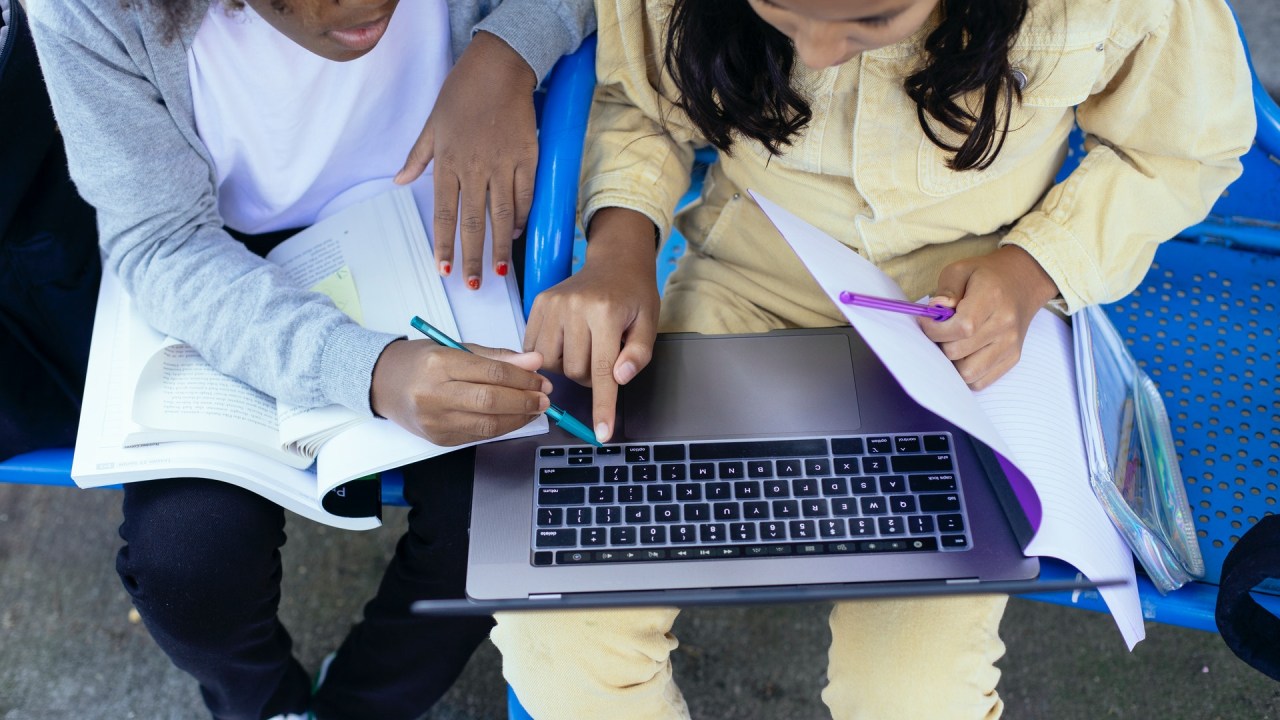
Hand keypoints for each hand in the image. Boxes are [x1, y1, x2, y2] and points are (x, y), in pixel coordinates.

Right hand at [369, 338, 550, 445]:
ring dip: (519, 418)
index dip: (523, 377)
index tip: (541, 377)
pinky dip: (502, 428)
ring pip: (488, 425)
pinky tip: (514, 418)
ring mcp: (435, 421)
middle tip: (544, 397)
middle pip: (491, 402)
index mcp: (439, 363)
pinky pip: (479, 436)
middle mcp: (434, 394)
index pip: (491, 373)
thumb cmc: (421, 361)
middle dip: (525, 400)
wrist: (383, 383)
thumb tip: (534, 362)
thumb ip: (497, 357)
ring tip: (534, 408)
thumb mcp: (456, 348)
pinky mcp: (439, 440)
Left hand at [395, 31, 537, 290]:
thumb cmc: (461, 93)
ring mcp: (503, 164)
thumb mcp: (432, 124)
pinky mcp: (527, 158)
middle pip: (474, 222)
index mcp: (448, 162)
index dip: (444, 244)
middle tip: (472, 284)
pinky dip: (522, 217)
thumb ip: (417, 157)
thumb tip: (398, 181)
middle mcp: (475, 168)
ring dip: (499, 246)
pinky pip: (525, 195)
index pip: (443, 214)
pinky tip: (516, 233)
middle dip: (472, 257)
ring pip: (502, 215)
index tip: (444, 269)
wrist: (499, 67)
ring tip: (497, 271)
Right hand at [523, 208, 660, 442]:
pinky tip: (566, 341)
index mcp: (606, 313)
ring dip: (568, 367)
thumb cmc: (634, 295)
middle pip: (574, 372)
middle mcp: (575, 307)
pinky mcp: (538, 303)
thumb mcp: (649, 323)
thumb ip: (638, 355)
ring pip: (550, 364)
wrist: (616, 261)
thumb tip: (618, 379)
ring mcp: (553, 304)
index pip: (602, 371)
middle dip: (590, 376)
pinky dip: (549, 355)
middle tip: (603, 356)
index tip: (601, 433)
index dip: (602, 406)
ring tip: (584, 348)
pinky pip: (534, 348)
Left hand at [918, 245, 1059, 390]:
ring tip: (952, 343)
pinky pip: (980, 382)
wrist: (1023, 282)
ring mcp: (1010, 345)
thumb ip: (946, 290)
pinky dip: (966, 373)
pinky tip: (964, 354)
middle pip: (958, 352)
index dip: (935, 329)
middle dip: (940, 343)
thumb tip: (936, 310)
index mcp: (992, 298)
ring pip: (968, 373)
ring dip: (952, 362)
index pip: (961, 327)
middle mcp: (1005, 324)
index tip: (927, 321)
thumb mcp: (961, 270)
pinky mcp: (1012, 359)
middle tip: (939, 331)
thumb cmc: (986, 276)